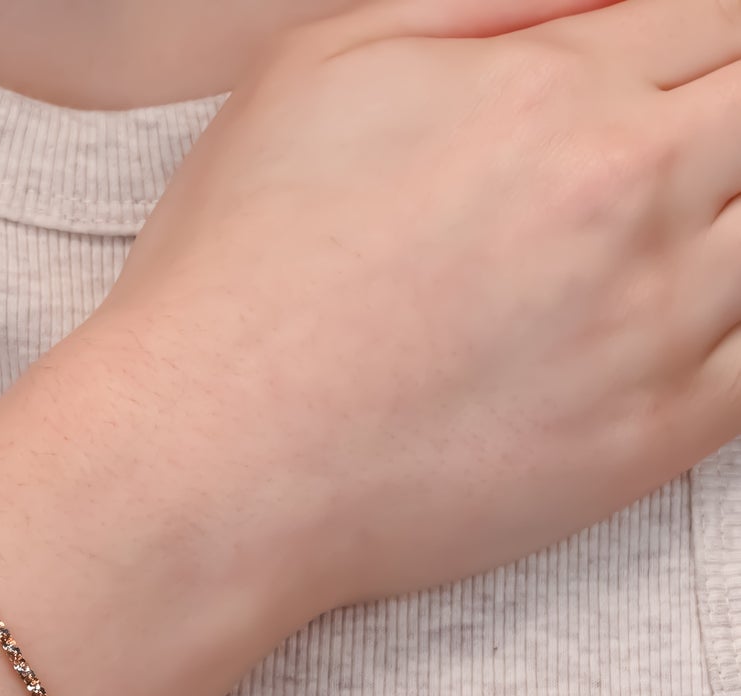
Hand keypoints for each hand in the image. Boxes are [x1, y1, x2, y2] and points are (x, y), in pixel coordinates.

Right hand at [92, 0, 740, 621]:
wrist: (202, 457)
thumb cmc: (234, 271)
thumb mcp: (322, 64)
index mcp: (553, 94)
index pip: (719, 15)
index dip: (705, 39)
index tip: (674, 75)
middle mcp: (624, 198)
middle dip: (731, 113)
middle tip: (667, 161)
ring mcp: (648, 327)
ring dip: (737, 218)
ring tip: (649, 243)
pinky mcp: (644, 442)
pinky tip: (690, 314)